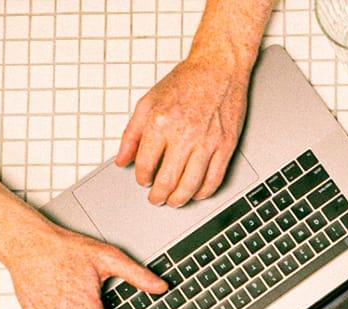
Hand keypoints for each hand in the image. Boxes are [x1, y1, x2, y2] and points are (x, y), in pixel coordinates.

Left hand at [115, 54, 251, 207]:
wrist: (219, 68)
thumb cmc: (187, 81)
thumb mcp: (149, 101)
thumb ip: (132, 133)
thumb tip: (122, 160)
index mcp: (161, 122)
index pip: (145, 163)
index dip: (142, 178)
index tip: (143, 181)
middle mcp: (184, 134)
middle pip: (167, 180)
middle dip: (159, 195)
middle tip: (156, 199)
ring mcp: (207, 142)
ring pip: (191, 185)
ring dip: (180, 199)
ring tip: (174, 201)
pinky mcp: (225, 146)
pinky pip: (214, 180)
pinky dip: (204, 192)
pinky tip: (196, 193)